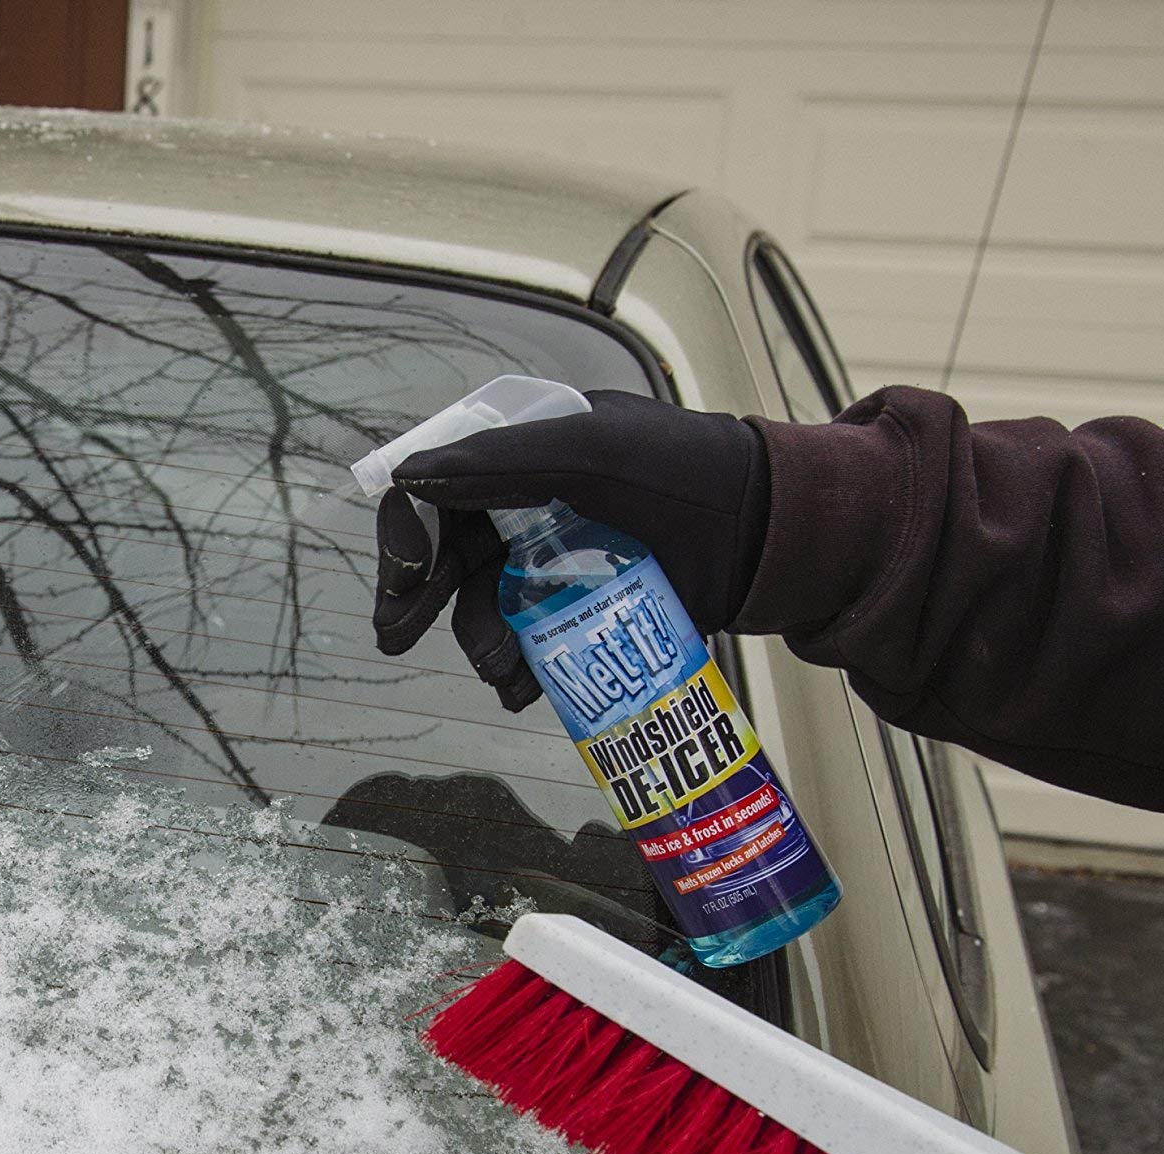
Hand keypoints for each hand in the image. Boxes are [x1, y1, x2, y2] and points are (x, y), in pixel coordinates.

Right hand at [370, 391, 772, 706]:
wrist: (768, 532)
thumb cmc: (684, 474)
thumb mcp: (589, 452)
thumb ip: (499, 460)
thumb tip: (408, 477)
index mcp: (528, 456)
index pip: (442, 486)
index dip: (410, 529)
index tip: (406, 574)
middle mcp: (534, 507)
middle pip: (453, 556)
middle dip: (421, 601)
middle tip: (395, 639)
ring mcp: (561, 561)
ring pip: (489, 607)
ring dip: (480, 642)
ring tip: (499, 672)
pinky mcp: (590, 609)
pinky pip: (534, 644)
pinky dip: (521, 671)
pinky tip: (523, 690)